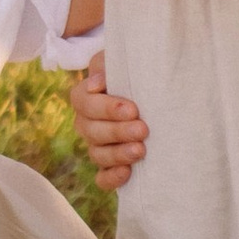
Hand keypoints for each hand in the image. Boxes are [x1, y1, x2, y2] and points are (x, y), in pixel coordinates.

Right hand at [69, 53, 146, 189]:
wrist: (155, 91)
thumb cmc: (136, 72)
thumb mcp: (122, 60)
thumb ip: (106, 64)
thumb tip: (96, 83)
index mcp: (85, 96)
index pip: (83, 102)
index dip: (106, 108)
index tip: (132, 108)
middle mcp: (87, 123)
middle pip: (91, 131)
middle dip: (117, 131)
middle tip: (143, 129)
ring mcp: (98, 146)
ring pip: (97, 154)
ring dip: (117, 154)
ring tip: (140, 150)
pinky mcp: (111, 166)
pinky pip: (102, 178)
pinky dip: (111, 178)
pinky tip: (127, 173)